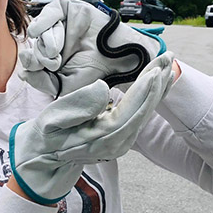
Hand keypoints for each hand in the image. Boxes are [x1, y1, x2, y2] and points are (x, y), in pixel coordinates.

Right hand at [10, 52, 174, 203]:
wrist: (45, 155)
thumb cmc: (47, 134)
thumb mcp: (53, 118)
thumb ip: (77, 106)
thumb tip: (104, 89)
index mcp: (102, 138)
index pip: (129, 111)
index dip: (143, 90)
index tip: (156, 70)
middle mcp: (117, 143)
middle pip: (143, 111)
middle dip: (157, 83)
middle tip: (167, 57)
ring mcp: (121, 144)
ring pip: (145, 113)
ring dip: (157, 88)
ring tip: (167, 64)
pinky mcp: (121, 139)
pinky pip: (140, 116)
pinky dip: (151, 97)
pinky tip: (158, 83)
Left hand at [19, 0, 166, 96]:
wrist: (119, 60)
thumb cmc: (94, 74)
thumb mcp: (64, 85)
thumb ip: (42, 81)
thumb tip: (23, 73)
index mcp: (51, 59)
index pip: (31, 59)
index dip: (32, 64)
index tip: (45, 70)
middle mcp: (53, 41)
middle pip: (35, 45)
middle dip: (41, 55)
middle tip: (55, 62)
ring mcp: (60, 25)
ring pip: (40, 30)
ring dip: (46, 43)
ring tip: (58, 52)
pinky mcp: (69, 10)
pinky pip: (49, 12)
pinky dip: (42, 21)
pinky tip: (37, 31)